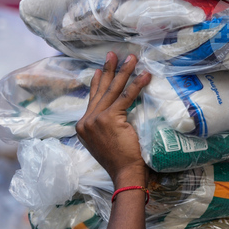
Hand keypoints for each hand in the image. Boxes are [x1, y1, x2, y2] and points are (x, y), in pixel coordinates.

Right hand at [75, 53, 152, 186]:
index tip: (102, 68)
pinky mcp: (110, 119)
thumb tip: (114, 111)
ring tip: (132, 58)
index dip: (98, 81)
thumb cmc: (119, 161)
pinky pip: (125, 97)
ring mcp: (96, 119)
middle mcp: (86, 121)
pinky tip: (144, 75)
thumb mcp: (105, 140)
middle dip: (109, 69)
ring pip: (113, 90)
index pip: (92, 98)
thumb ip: (104, 125)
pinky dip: (136, 85)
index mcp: (83, 126)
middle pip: (100, 90)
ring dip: (124, 71)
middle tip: (114, 54)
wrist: (124, 173)